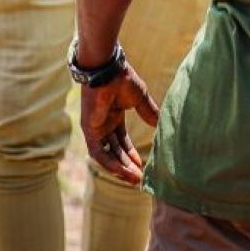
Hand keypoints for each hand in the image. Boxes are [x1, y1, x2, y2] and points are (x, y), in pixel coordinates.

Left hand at [80, 63, 160, 185]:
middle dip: (127, 166)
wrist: (108, 71)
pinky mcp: (89, 131)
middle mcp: (104, 125)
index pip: (122, 141)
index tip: (143, 166)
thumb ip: (148, 112)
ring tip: (134, 179)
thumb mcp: (140, 99)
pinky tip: (122, 171)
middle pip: (115, 151)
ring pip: (107, 156)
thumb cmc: (122, 80)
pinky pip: (98, 153)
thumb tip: (160, 123)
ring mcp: (95, 129)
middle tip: (140, 179)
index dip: (131, 154)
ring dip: (120, 168)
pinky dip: (110, 163)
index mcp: (114, 117)